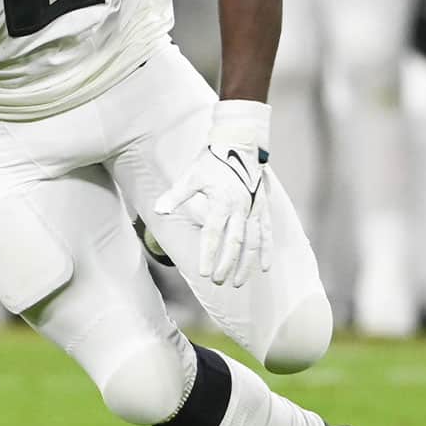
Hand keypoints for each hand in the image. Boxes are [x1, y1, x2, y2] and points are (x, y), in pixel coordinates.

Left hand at [153, 100, 272, 287]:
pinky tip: (264, 268)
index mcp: (221, 202)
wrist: (239, 144)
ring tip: (238, 282)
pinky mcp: (262, 208)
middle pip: (234, 243)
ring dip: (246, 264)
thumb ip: (177, 194)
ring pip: (253, 242)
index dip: (208, 254)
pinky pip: (267, 233)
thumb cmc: (213, 160)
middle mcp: (240, 208)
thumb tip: (159, 209)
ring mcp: (254, 209)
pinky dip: (266, 251)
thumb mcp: (192, 175)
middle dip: (226, 264)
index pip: (213, 234)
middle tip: (218, 281)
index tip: (204, 273)